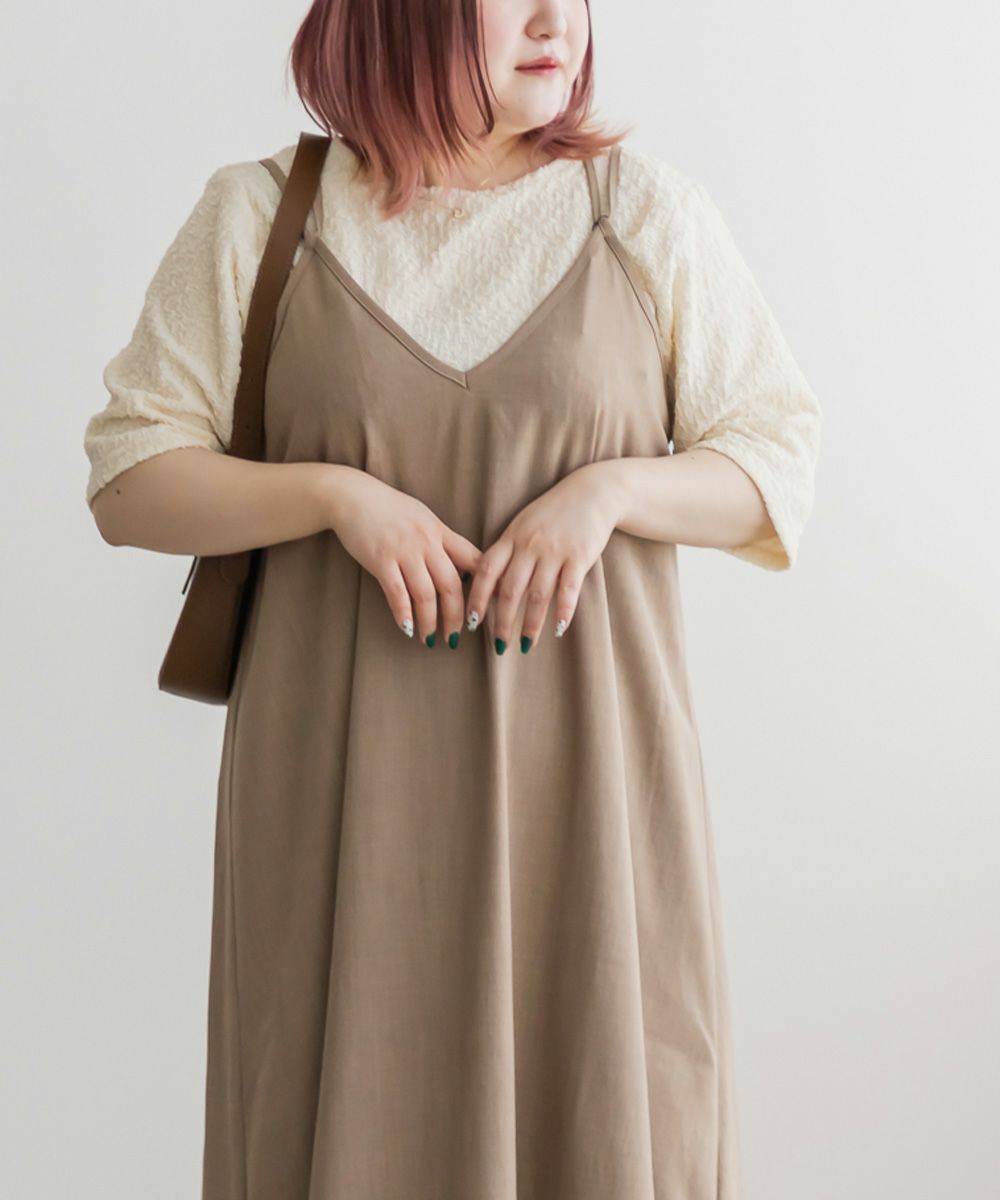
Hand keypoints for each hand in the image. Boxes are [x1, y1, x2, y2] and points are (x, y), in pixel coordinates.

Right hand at [327, 468, 482, 644]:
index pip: (473, 560)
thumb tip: (462, 567)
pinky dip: (404, 615)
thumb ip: (441, 540)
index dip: (484, 587)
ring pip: (425, 594)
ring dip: (430, 622)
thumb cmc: (388, 509)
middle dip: (456, 616)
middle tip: (455, 636)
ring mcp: (403, 550)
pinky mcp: (380, 560)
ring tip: (430, 639)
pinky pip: (397, 594)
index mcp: (440, 531)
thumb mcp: (422, 518)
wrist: (352, 496)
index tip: (486, 609)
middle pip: (452, 585)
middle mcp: (426, 541)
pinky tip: (407, 629)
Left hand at [465, 462, 623, 652]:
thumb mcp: (523, 526)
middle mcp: (530, 545)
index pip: (486, 572)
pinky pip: (569, 589)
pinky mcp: (580, 556)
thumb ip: (506, 553)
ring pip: (538, 594)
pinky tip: (558, 629)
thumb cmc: (553, 513)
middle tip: (498, 646)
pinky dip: (563, 611)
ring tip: (525, 645)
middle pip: (510, 589)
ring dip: (530, 623)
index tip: (470, 623)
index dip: (476, 599)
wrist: (593, 491)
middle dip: (502, 621)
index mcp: (511, 537)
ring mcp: (555, 550)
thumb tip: (490, 589)